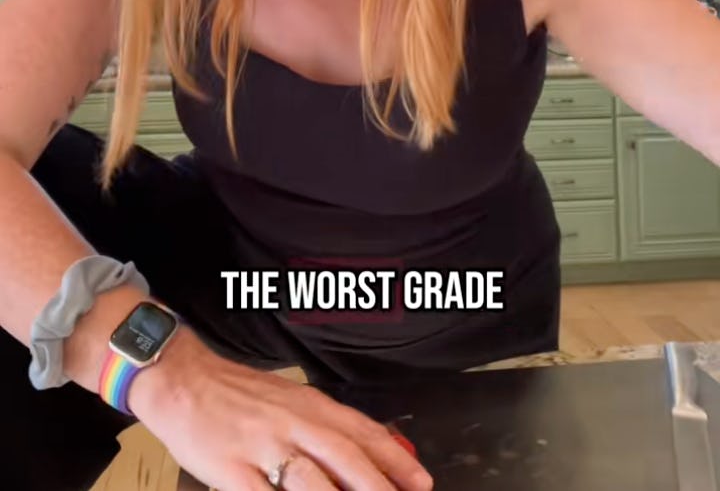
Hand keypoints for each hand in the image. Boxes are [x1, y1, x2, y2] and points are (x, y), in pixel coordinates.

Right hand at [129, 326, 433, 490]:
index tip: (423, 483)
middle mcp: (293, 423)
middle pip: (347, 458)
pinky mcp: (232, 469)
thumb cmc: (239, 396)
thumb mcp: (291, 400)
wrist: (183, 381)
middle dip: (380, 488)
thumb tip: (371, 448)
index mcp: (310, 406)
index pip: (364, 433)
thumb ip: (327, 425)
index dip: (397, 461)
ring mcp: (263, 447)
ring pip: (313, 482)